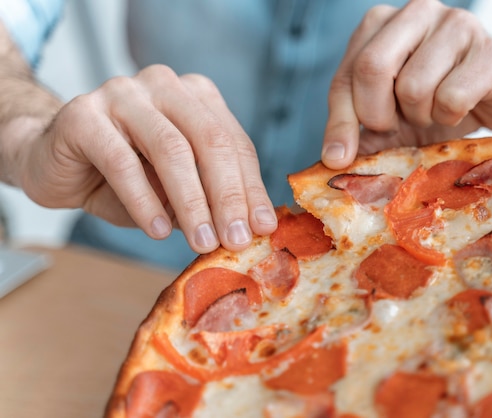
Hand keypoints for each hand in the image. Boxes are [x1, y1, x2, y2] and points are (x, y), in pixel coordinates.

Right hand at [20, 65, 276, 252]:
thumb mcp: (177, 187)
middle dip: (228, 196)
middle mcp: (164, 85)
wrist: (53, 161)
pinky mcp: (83, 114)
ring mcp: (122, 94)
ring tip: (203, 242)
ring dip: (192, 202)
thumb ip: (209, 196)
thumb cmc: (125, 176)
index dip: (251, 187)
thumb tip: (251, 227)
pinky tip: (158, 231)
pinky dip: (144, 201)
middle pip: (210, 141)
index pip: (234, 143)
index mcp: (196, 96)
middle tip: (236, 240)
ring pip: (171, 149)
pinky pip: (122, 162)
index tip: (262, 228)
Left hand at [322, 0, 491, 166]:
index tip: (340, 157)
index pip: (347, 74)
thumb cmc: (438, 101)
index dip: (342, 121)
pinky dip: (451, 116)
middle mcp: (417, 11)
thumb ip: (359, 129)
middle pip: (372, 68)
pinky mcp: (491, 52)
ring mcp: (457, 25)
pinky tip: (461, 108)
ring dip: (421, 115)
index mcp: (382, 23)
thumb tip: (333, 157)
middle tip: (397, 124)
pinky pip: (452, 98)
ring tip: (435, 109)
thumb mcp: (390, 118)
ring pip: (414, 87)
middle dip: (378, 114)